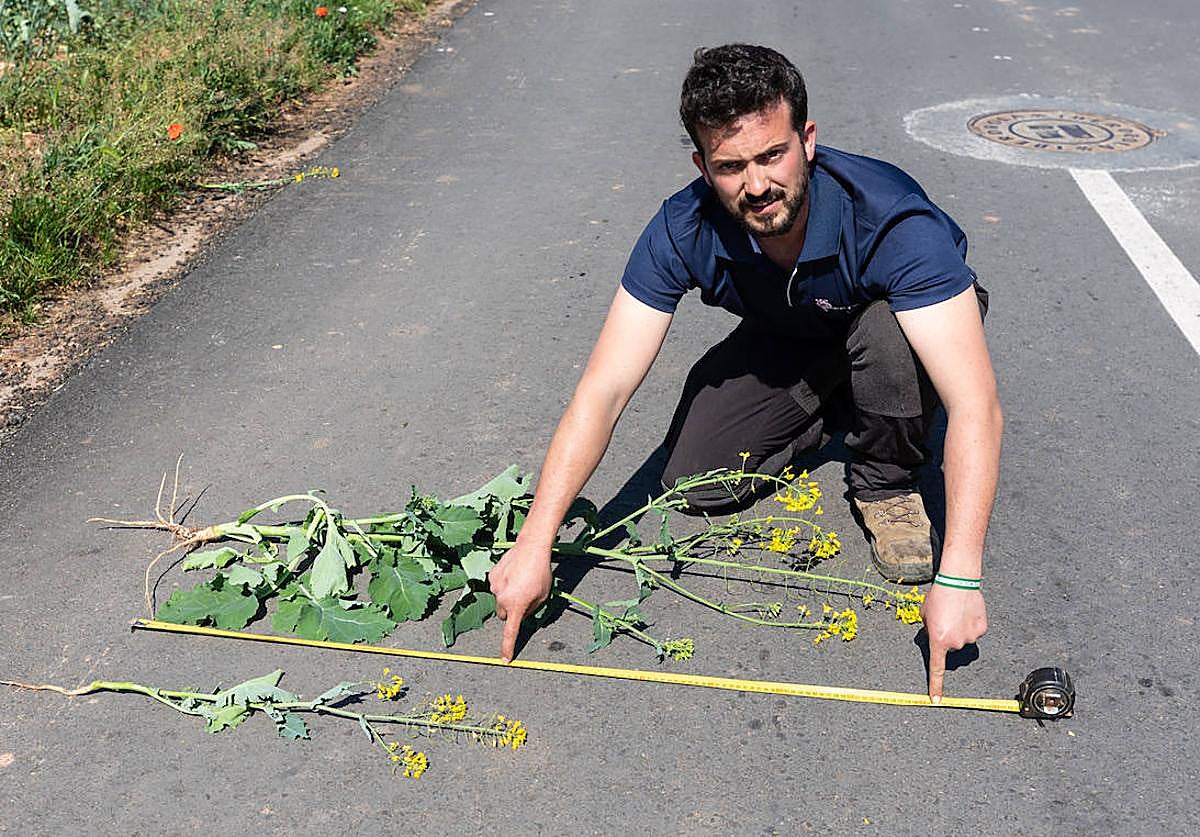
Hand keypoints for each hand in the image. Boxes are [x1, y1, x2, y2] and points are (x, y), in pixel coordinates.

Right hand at [488, 540, 552, 662]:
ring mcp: (494, 587)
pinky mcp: (491, 576)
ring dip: (507, 597)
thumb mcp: (543, 596)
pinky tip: (514, 574)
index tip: (505, 660)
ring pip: (499, 600)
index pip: (511, 632)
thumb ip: (531, 610)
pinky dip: (504, 585)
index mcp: (517, 606)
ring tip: (521, 582)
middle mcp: (502, 598)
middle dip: (511, 612)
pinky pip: (496, 587)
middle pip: (503, 615)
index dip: (508, 647)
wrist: (531, 548)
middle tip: (523, 600)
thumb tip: (522, 615)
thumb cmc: (541, 572)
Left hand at [921, 585, 986, 701]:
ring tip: (956, 613)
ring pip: (964, 640)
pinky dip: (971, 625)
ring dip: (959, 631)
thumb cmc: (937, 597)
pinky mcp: (981, 630)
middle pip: (951, 648)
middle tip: (945, 620)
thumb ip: (927, 632)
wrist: (958, 582)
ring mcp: (970, 638)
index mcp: (938, 641)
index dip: (935, 686)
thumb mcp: (925, 616)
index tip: (936, 701)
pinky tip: (967, 612)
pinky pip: (974, 632)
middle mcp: (955, 644)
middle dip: (947, 638)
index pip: (936, 669)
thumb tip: (931, 639)